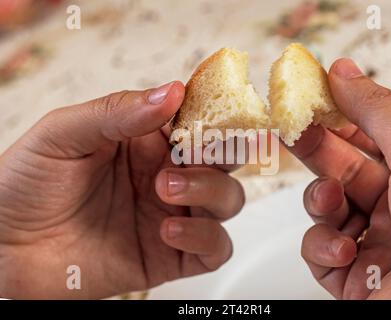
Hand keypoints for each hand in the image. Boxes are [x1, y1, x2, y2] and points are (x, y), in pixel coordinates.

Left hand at [0, 82, 243, 298]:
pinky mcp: (171, 256)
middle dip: (223, 153)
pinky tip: (169, 229)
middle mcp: (166, 175)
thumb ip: (118, 111)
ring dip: (210, 191)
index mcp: (146, 141)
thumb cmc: (26, 184)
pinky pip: (214, 248)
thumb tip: (172, 91)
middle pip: (224, 160)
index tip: (215, 114)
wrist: (5, 249)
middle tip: (196, 153)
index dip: (213, 116)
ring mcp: (173, 215)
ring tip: (165, 189)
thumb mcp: (63, 134)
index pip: (198, 121)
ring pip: (227, 201)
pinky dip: (205, 237)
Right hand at [292, 59, 390, 298]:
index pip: (367, 139)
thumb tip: (343, 71)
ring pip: (324, 211)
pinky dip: (323, 248)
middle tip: (291, 129)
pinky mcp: (351, 277)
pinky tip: (345, 251)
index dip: (337, 117)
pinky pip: (319, 253)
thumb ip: (377, 110)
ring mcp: (371, 243)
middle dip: (314, 150)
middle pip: (339, 170)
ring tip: (330, 202)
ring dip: (320, 203)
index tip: (310, 98)